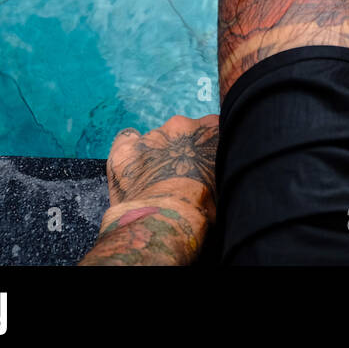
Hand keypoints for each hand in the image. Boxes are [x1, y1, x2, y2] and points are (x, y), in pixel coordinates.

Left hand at [79, 114, 218, 265]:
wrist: (166, 222)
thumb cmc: (202, 209)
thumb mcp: (224, 185)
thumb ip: (218, 169)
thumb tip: (211, 177)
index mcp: (210, 129)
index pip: (212, 130)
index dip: (207, 150)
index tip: (204, 167)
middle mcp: (181, 125)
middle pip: (182, 133)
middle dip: (181, 151)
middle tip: (180, 179)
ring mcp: (151, 136)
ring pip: (156, 140)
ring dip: (156, 156)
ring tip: (155, 185)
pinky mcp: (124, 150)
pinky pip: (125, 140)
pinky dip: (128, 153)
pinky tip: (132, 171)